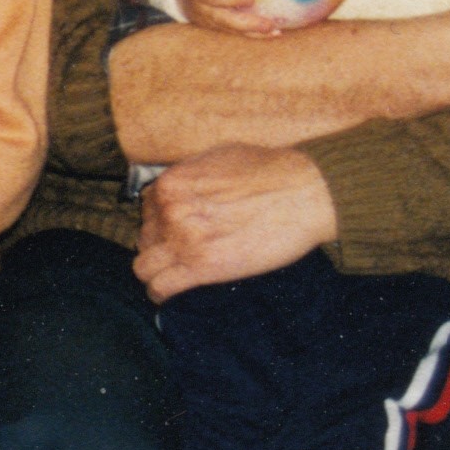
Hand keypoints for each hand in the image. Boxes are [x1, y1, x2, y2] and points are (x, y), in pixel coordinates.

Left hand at [134, 144, 339, 300]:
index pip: (147, 208)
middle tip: (182, 249)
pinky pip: (160, 287)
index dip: (161, 219)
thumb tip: (181, 185)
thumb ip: (190, 173)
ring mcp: (182, 240)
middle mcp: (169, 211)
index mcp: (171, 183)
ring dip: (156, 270)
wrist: (305, 192)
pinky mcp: (201, 267)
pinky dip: (160, 293)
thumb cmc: (271, 171)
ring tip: (171, 273)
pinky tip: (168, 294)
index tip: (176, 227)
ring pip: (144, 266)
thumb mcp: (219, 156)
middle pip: (145, 237)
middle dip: (160, 243)